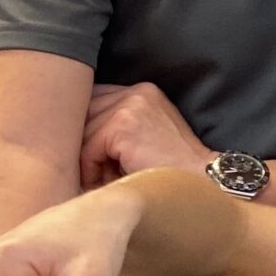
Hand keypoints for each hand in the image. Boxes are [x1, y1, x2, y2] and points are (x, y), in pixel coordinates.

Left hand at [82, 82, 212, 188]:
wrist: (201, 183)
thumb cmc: (174, 170)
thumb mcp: (147, 137)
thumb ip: (118, 126)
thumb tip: (73, 133)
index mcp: (143, 92)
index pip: (95, 98)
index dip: (85, 125)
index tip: (86, 150)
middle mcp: (136, 93)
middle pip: (85, 111)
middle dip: (81, 141)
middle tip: (89, 168)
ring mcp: (130, 107)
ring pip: (83, 131)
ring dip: (86, 159)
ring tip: (100, 178)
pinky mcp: (123, 126)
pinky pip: (89, 148)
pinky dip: (91, 169)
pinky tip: (107, 180)